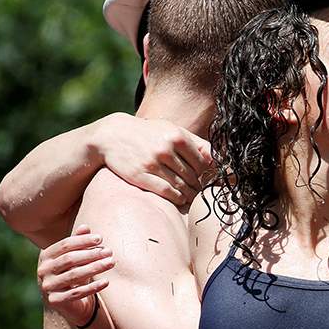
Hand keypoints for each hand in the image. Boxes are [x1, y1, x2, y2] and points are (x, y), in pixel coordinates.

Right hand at [37, 225, 113, 325]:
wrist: (68, 303)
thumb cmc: (72, 274)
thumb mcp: (75, 258)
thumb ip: (78, 243)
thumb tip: (85, 227)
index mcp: (46, 256)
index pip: (65, 245)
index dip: (83, 241)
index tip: (100, 238)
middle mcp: (43, 270)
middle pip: (70, 259)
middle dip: (91, 254)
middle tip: (109, 251)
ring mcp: (47, 286)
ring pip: (74, 275)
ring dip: (95, 268)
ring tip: (112, 262)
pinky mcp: (55, 300)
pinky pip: (77, 293)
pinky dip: (93, 287)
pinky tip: (106, 281)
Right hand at [97, 113, 212, 205]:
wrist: (112, 135)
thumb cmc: (148, 133)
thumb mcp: (171, 129)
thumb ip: (194, 142)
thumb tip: (215, 159)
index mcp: (177, 137)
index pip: (202, 163)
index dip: (205, 174)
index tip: (204, 179)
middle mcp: (165, 149)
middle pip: (192, 176)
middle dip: (198, 185)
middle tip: (199, 191)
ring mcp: (152, 163)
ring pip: (181, 186)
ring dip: (189, 194)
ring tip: (192, 196)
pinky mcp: (140, 175)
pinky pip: (166, 192)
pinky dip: (176, 198)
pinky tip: (180, 198)